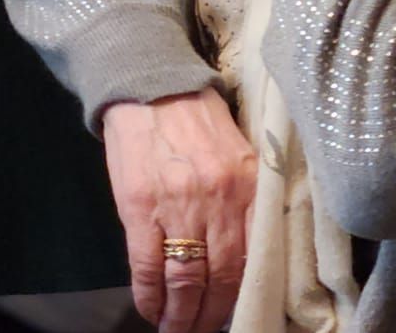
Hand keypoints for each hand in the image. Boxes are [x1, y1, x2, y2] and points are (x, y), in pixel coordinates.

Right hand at [102, 88, 255, 332]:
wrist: (151, 86)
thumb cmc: (195, 119)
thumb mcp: (235, 152)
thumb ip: (244, 198)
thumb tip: (245, 253)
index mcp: (248, 184)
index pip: (254, 257)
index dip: (244, 295)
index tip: (238, 314)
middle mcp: (219, 199)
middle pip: (221, 278)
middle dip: (211, 316)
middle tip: (202, 331)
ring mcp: (179, 205)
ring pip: (186, 281)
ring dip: (181, 316)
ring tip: (176, 330)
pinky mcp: (140, 209)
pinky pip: (148, 268)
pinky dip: (150, 298)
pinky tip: (151, 310)